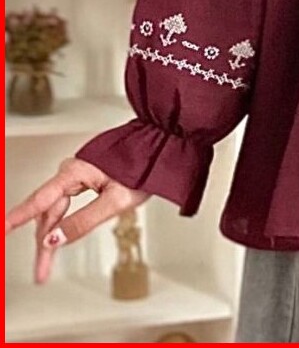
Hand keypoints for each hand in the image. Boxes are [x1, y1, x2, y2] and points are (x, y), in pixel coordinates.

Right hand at [5, 157, 149, 283]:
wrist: (163, 146)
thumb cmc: (145, 167)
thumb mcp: (115, 201)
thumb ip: (83, 221)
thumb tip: (53, 239)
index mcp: (76, 172)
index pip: (40, 200)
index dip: (17, 217)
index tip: (2, 229)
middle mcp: (73, 170)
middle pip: (49, 211)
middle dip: (43, 244)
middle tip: (41, 272)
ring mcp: (79, 173)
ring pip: (57, 209)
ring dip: (52, 235)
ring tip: (47, 264)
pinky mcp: (86, 176)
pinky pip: (66, 202)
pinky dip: (61, 222)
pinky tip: (57, 236)